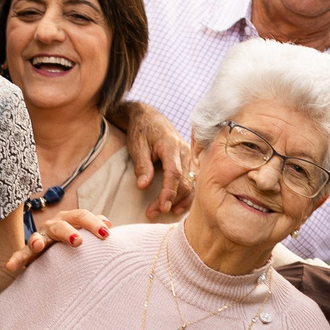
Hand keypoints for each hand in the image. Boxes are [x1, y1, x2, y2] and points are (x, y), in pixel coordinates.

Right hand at [2, 208, 112, 273]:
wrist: (53, 252)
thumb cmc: (72, 240)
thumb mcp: (83, 231)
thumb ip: (94, 226)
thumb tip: (108, 223)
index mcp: (68, 219)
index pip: (81, 216)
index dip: (93, 223)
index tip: (107, 233)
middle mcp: (53, 225)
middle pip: (61, 225)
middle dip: (69, 231)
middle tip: (78, 241)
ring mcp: (39, 237)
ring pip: (38, 237)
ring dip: (38, 241)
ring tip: (38, 246)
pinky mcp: (28, 252)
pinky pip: (21, 254)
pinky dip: (16, 259)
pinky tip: (10, 266)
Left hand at [113, 102, 194, 218]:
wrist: (148, 116)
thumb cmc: (141, 130)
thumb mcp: (137, 146)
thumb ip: (142, 166)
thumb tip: (143, 186)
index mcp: (172, 145)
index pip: (174, 173)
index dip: (169, 192)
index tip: (161, 207)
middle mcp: (185, 151)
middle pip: (184, 182)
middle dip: (170, 200)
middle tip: (152, 213)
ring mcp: (190, 156)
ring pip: (191, 183)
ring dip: (179, 200)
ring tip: (164, 211)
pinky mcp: (189, 161)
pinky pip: (192, 180)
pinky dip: (186, 195)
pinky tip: (177, 206)